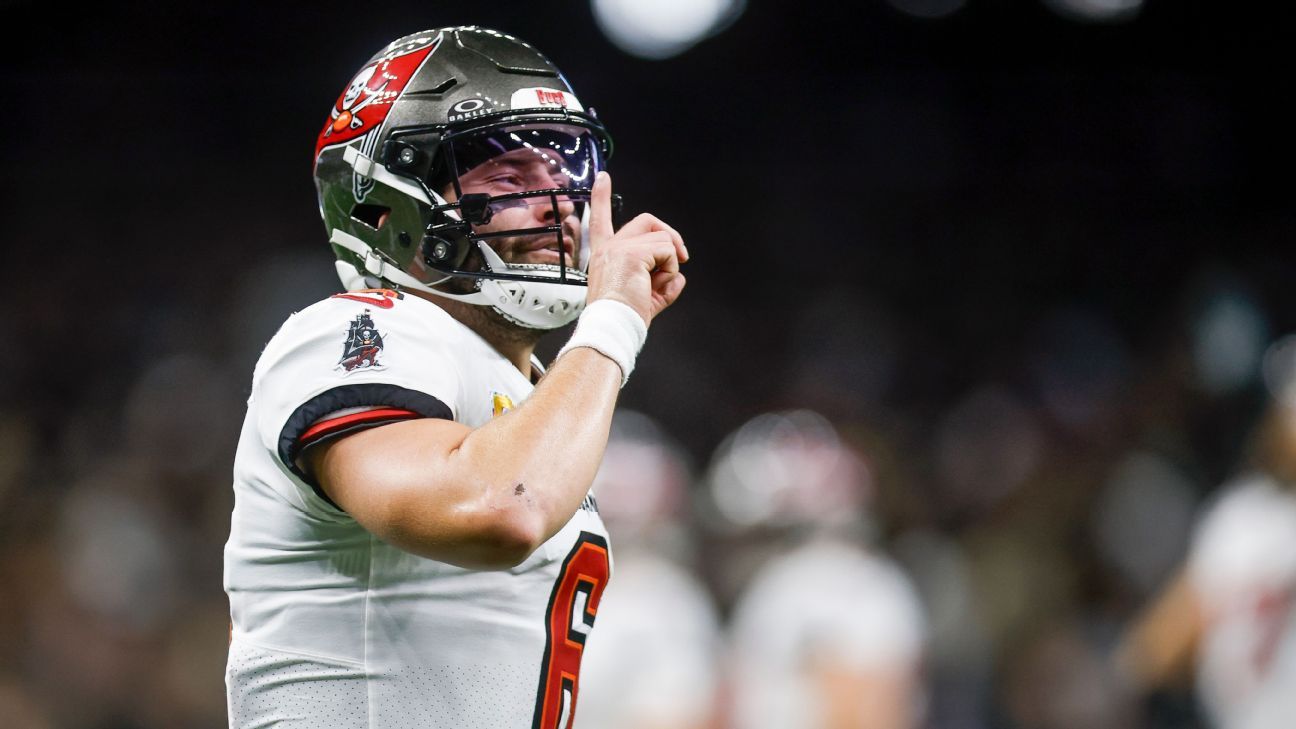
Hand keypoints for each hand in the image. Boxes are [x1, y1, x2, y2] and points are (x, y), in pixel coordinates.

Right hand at [584, 172, 687, 325]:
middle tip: (683, 257)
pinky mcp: (633, 253)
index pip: (600, 220)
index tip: (603, 178)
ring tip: (656, 285)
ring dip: (670, 264)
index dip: (601, 197)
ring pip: (664, 240)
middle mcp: (610, 247)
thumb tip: (679, 277)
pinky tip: (655, 285)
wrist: (613, 326)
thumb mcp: (645, 296)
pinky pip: (668, 252)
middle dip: (671, 235)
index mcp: (605, 255)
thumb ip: (661, 283)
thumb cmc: (623, 317)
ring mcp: (620, 247)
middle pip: (647, 220)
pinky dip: (670, 270)